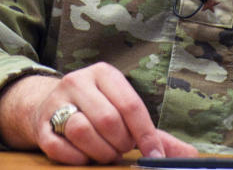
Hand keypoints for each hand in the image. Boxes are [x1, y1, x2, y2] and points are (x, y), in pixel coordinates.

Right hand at [0, 63, 197, 164]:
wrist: (46, 106)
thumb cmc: (96, 111)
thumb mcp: (124, 113)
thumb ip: (154, 134)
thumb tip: (191, 156)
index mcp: (104, 73)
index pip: (130, 104)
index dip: (146, 135)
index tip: (155, 156)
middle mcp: (78, 81)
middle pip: (108, 119)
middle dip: (121, 144)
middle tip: (121, 151)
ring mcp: (56, 101)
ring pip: (82, 130)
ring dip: (99, 152)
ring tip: (104, 154)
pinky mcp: (41, 124)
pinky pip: (59, 147)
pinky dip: (76, 158)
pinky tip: (83, 157)